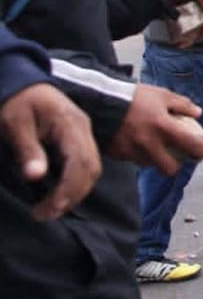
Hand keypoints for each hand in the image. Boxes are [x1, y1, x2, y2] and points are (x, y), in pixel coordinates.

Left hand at [0, 83, 99, 220]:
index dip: (67, 190)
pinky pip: (86, 166)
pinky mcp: (79, 140)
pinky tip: (58, 194)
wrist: (22, 83)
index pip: (80, 162)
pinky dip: (75, 184)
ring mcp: (84, 135)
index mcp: (71, 124)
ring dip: (75, 193)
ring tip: (50, 209)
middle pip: (92, 169)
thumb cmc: (17, 101)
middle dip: (72, 196)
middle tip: (45, 214)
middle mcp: (84, 130)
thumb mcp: (14, 123)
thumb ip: (27, 149)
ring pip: (92, 170)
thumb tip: (35, 176)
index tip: (46, 209)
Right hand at [107, 85, 202, 174]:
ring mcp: (133, 152)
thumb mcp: (161, 95)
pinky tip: (137, 142)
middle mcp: (149, 144)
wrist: (99, 101)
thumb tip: (198, 113)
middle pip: (170, 168)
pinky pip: (134, 160)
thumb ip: (182, 105)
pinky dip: (139, 154)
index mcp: (164, 127)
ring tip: (155, 145)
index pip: (191, 146)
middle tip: (177, 154)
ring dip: (156, 159)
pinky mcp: (118, 154)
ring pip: (151, 165)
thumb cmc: (133, 96)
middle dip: (176, 164)